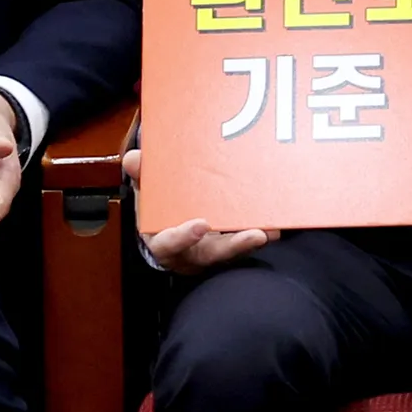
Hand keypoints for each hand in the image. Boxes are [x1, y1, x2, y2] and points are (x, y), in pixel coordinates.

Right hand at [120, 144, 270, 274]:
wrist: (168, 234)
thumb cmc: (159, 215)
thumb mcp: (145, 198)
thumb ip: (141, 179)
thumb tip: (134, 157)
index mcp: (164, 242)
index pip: (170, 244)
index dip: (184, 237)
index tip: (201, 224)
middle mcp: (191, 252)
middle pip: (213, 254)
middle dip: (234, 245)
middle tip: (257, 234)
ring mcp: (213, 252)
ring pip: (234, 252)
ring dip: (254, 241)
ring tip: (274, 230)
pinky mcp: (229, 248)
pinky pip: (246, 244)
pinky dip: (262, 234)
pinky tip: (277, 225)